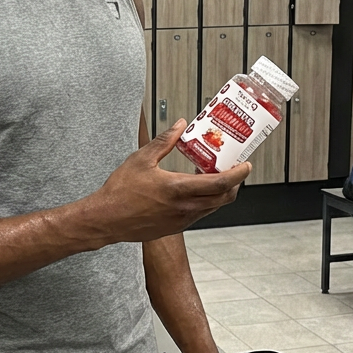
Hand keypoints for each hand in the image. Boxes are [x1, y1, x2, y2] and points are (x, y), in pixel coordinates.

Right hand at [94, 121, 249, 242]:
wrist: (106, 220)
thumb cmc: (120, 192)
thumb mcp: (141, 159)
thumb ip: (164, 141)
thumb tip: (179, 125)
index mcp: (179, 189)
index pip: (221, 183)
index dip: (239, 174)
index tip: (246, 165)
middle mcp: (185, 208)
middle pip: (224, 198)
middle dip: (234, 183)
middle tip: (233, 169)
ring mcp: (181, 220)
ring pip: (212, 207)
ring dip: (219, 193)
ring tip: (211, 176)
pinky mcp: (174, 228)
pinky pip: (199, 214)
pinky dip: (204, 201)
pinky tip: (193, 189)